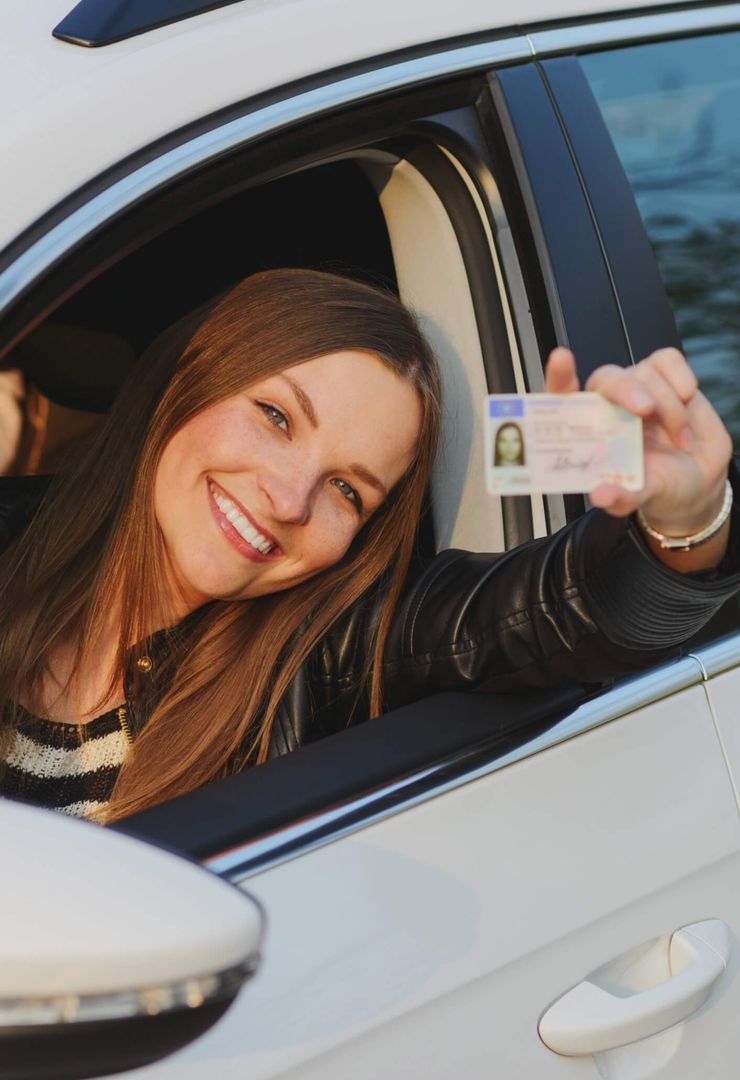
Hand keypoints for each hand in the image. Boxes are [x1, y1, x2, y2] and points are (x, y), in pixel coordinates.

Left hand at [544, 348, 732, 561]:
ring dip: (670, 407)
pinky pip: (668, 360)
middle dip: (625, 390)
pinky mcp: (664, 374)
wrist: (698, 482)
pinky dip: (681, 379)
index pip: (562, 398)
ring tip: (682, 441)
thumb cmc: (657, 485)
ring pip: (645, 374)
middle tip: (646, 410)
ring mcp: (636, 386)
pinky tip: (687, 401)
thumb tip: (601, 496)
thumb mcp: (639, 497)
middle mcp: (607, 403)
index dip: (558, 377)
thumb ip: (621, 497)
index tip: (561, 360)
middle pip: (606, 378)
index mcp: (589, 430)